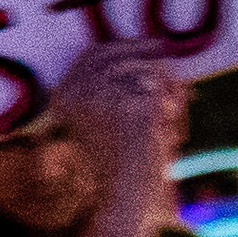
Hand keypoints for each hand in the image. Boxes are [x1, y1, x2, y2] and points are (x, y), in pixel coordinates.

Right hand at [59, 40, 187, 202]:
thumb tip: (156, 57)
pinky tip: (169, 129)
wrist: (125, 193)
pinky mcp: (132, 103)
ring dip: (166, 90)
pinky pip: (163, 90)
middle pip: (122, 55)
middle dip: (149, 53)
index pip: (93, 53)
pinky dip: (174, 106)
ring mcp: (103, 96)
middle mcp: (77, 92)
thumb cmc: (118, 166)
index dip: (124, 44)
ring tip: (168, 120)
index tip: (152, 43)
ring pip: (148, 71)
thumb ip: (115, 91)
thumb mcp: (106, 123)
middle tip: (169, 52)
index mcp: (63, 98)